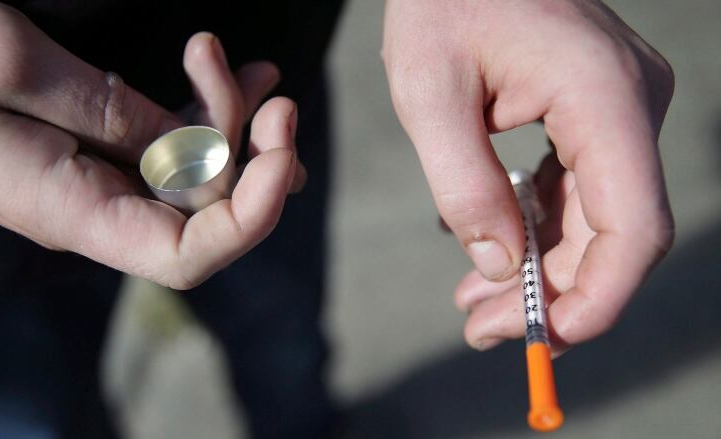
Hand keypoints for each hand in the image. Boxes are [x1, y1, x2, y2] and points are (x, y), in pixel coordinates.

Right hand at [0, 1, 302, 289]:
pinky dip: (208, 114)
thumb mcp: (13, 66)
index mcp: (72, 210)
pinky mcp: (101, 155)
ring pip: (199, 178)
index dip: (251, 217)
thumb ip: (112, 114)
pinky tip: (223, 72)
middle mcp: (97, 210)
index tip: (281, 150)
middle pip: (208, 211)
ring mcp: (102, 185)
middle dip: (253, 151)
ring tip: (258, 75)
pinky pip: (171, 148)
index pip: (187, 257)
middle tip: (268, 87)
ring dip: (239, 127)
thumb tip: (195, 150)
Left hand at [382, 0, 673, 351]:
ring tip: (472, 304)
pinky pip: (579, 187)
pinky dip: (538, 227)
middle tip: (480, 330)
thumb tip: (497, 267)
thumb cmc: (441, 0)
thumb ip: (464, 185)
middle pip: (611, 234)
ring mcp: (620, 108)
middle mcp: (632, 106)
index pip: (634, 228)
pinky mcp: (595, 111)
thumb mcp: (429, 93)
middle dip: (548, 293)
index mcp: (605, 98)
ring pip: (594, 217)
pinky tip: (491, 251)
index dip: (597, 299)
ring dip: (538, 267)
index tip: (544, 340)